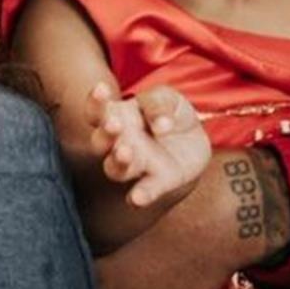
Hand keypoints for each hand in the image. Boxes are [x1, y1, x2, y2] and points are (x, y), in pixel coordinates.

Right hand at [86, 75, 211, 209]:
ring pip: (115, 169)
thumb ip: (159, 103)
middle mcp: (119, 143)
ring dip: (118, 161)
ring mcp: (136, 164)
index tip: (102, 90)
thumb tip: (160, 124)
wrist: (193, 141)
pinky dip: (139, 196)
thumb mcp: (168, 98)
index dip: (95, 101)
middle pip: (101, 141)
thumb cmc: (169, 113)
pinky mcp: (157, 182)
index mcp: (116, 116)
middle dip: (105, 133)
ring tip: (125, 152)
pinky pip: (145, 191)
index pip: (97, 110)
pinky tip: (137, 198)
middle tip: (114, 125)